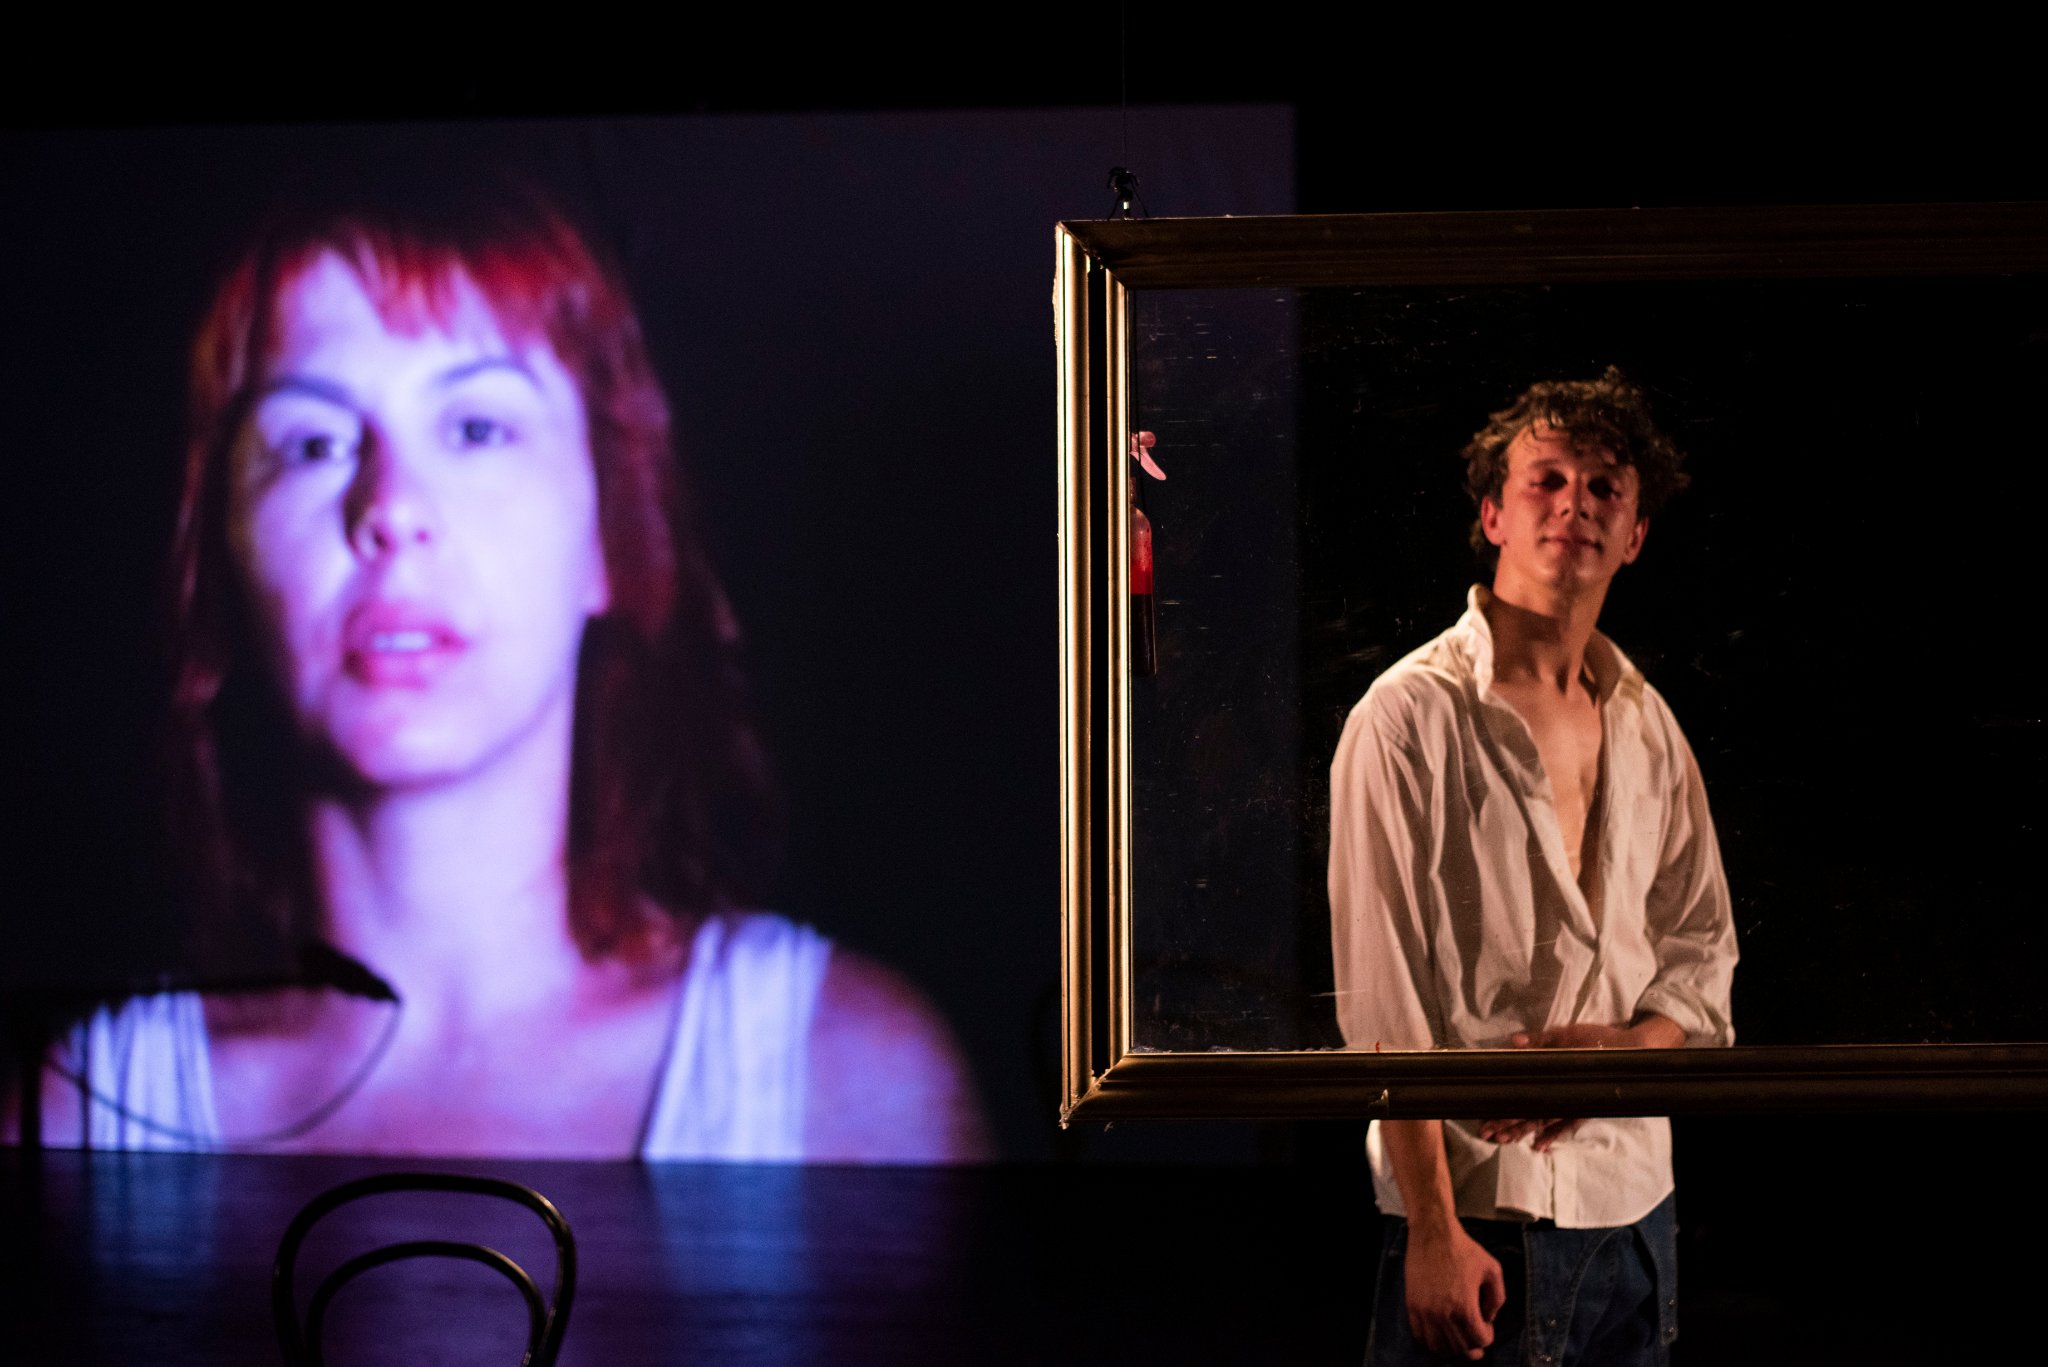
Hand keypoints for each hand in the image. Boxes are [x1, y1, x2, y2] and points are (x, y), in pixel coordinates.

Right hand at [1403, 1220, 1505, 1359]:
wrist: (1433, 1232)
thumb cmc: (1463, 1249)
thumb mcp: (1493, 1270)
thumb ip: (1497, 1299)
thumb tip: (1488, 1319)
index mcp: (1464, 1306)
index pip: (1479, 1340)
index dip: (1488, 1335)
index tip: (1486, 1324)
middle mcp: (1442, 1313)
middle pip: (1461, 1348)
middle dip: (1472, 1345)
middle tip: (1476, 1334)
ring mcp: (1424, 1311)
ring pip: (1439, 1347)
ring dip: (1452, 1346)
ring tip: (1459, 1336)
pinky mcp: (1412, 1305)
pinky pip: (1420, 1336)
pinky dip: (1432, 1340)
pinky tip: (1441, 1332)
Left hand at [1476, 1015, 1682, 1150]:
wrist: (1635, 1052)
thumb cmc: (1601, 1040)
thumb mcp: (1569, 1034)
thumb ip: (1541, 1039)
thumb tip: (1514, 1042)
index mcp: (1558, 1078)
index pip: (1525, 1100)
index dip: (1504, 1113)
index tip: (1485, 1123)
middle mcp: (1566, 1097)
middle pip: (1531, 1115)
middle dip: (1507, 1126)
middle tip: (1485, 1135)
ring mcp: (1576, 1105)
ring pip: (1545, 1122)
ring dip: (1523, 1131)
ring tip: (1503, 1141)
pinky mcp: (1586, 1108)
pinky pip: (1567, 1125)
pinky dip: (1553, 1135)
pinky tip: (1540, 1146)